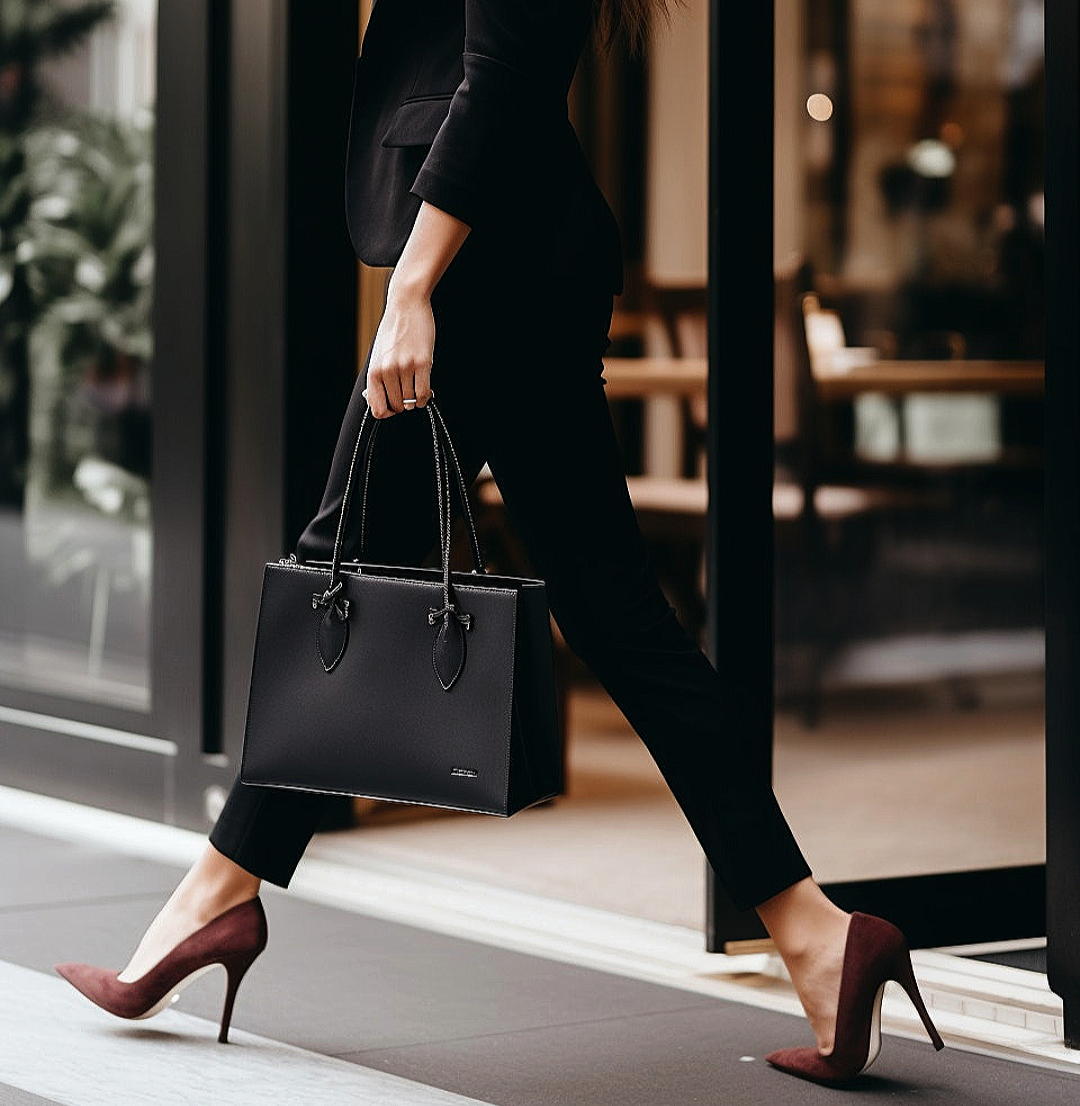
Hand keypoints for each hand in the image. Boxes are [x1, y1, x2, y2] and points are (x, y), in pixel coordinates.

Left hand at [363, 281, 434, 417]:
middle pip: (397, 406)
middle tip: (407, 394)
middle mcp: (387, 371)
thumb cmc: (393, 330)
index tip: (393, 407)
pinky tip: (425, 392)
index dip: (387, 413)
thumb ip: (378, 379)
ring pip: (411, 401)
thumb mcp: (378, 355)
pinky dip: (425, 398)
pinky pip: (424, 393)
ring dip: (415, 400)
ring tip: (416, 388)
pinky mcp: (423, 363)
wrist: (406, 305)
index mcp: (373, 371)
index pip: (378, 409)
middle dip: (403, 404)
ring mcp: (405, 367)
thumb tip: (380, 404)